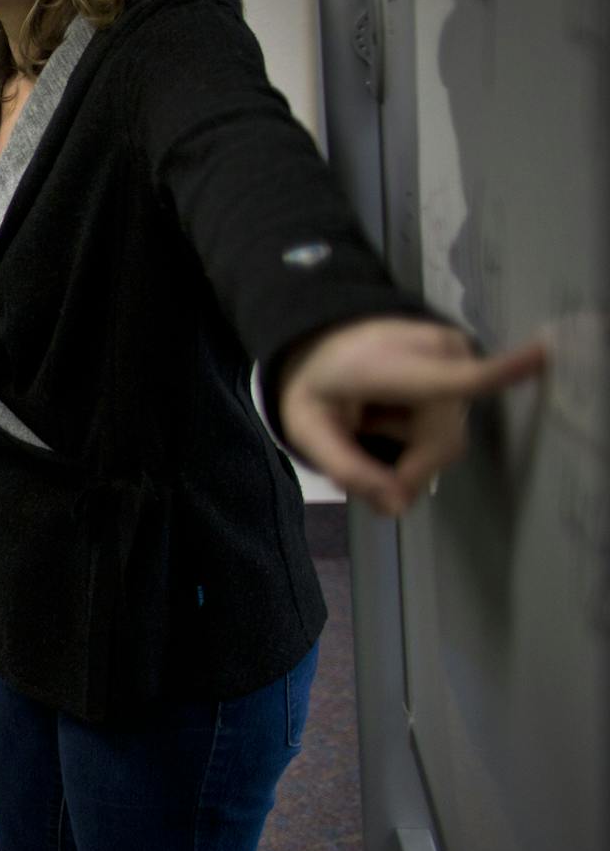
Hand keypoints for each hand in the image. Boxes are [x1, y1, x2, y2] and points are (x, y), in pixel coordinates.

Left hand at [277, 316, 545, 516]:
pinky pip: (449, 429)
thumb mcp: (306, 429)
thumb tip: (397, 507)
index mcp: (390, 362)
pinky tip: (389, 421)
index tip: (543, 355)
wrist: (320, 344)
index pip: (452, 377)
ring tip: (370, 424)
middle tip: (361, 471)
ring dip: (407, 453)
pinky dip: (418, 440)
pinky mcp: (465, 368)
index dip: (499, 374)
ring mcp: (456, 358)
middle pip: (441, 443)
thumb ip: (347, 468)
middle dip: (404, 469)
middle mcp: (436, 354)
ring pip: (446, 442)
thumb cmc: (312, 384)